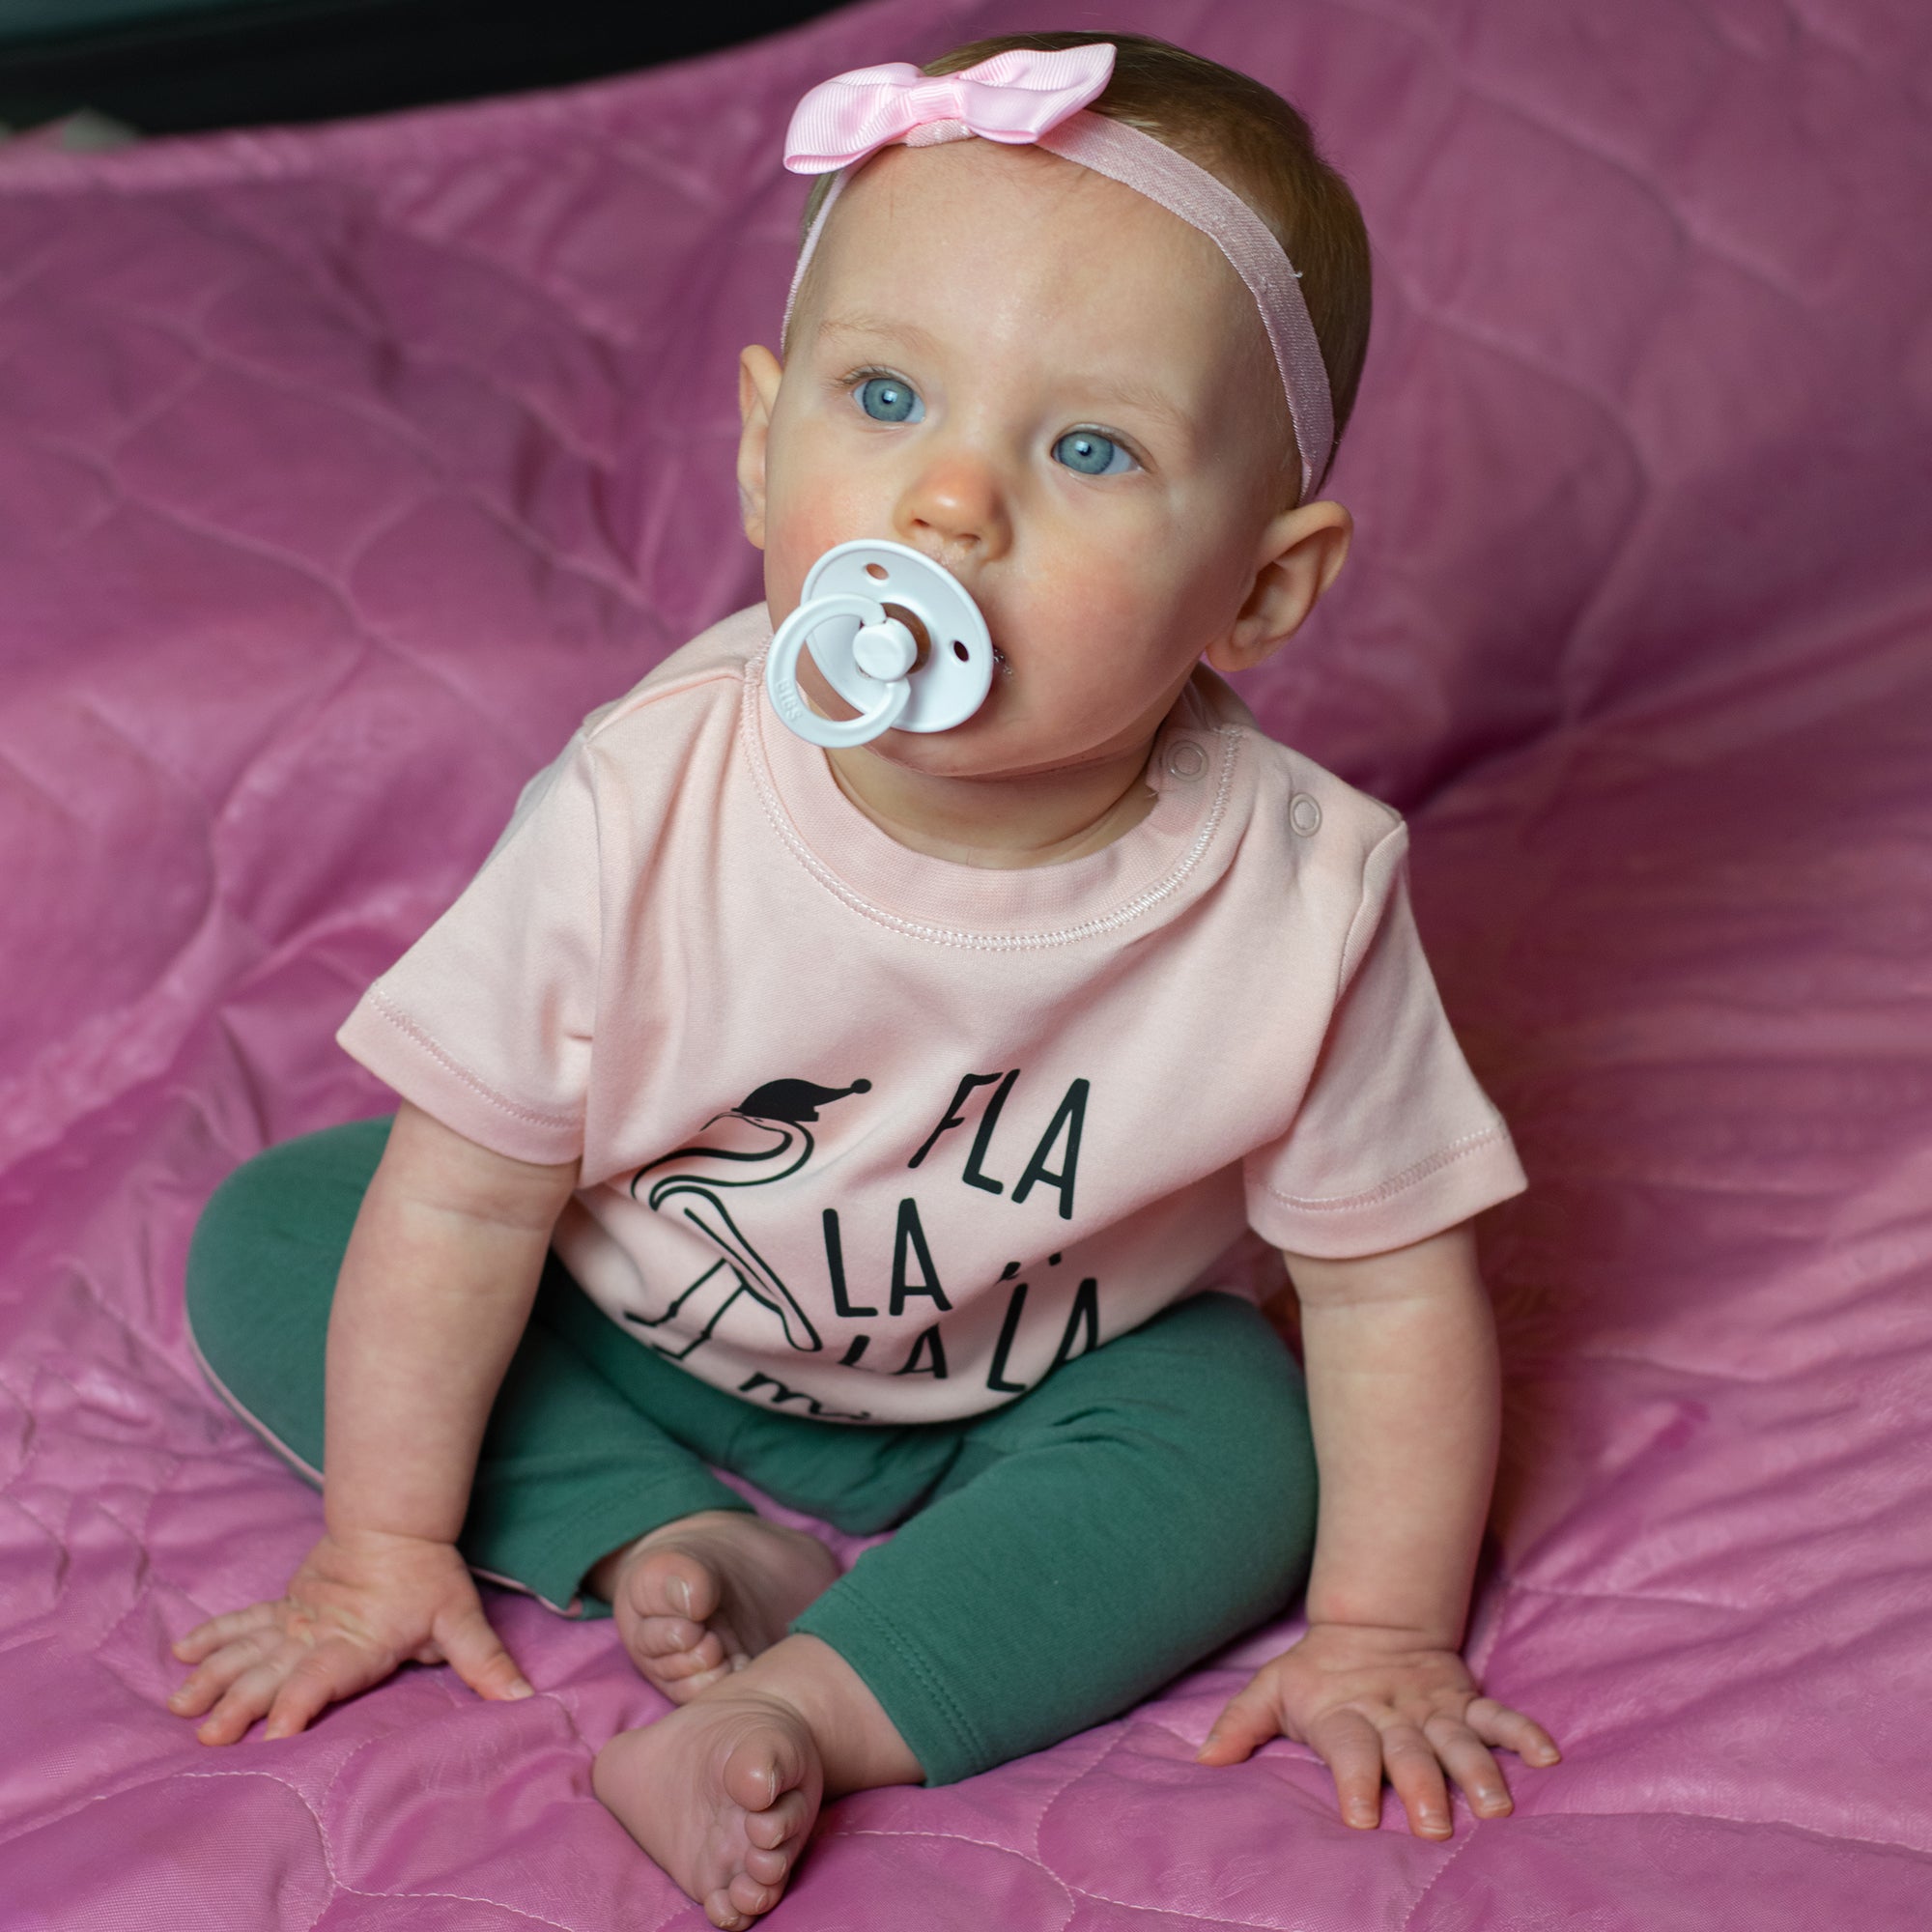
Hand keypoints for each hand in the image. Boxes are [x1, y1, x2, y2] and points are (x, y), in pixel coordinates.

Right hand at [168, 1527, 533, 1743]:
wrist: (396, 1518)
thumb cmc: (429, 1575)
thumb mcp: (461, 1617)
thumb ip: (485, 1661)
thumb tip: (526, 1699)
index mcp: (358, 1643)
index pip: (325, 1676)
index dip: (301, 1703)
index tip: (276, 1731)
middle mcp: (319, 1634)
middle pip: (273, 1670)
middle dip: (240, 1702)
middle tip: (209, 1732)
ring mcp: (295, 1618)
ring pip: (248, 1648)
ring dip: (215, 1676)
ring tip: (182, 1705)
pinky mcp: (284, 1605)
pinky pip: (242, 1621)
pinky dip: (212, 1636)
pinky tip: (182, 1655)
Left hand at [1195, 1621, 1558, 1837]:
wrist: (1372, 1622)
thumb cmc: (1317, 1672)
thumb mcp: (1272, 1689)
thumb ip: (1239, 1726)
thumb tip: (1200, 1764)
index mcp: (1344, 1714)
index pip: (1348, 1749)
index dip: (1353, 1780)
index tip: (1360, 1817)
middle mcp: (1393, 1715)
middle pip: (1409, 1752)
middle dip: (1422, 1787)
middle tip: (1432, 1826)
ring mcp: (1433, 1710)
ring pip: (1459, 1741)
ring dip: (1478, 1772)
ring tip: (1496, 1806)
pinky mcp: (1465, 1702)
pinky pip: (1498, 1718)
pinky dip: (1524, 1733)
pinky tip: (1548, 1755)